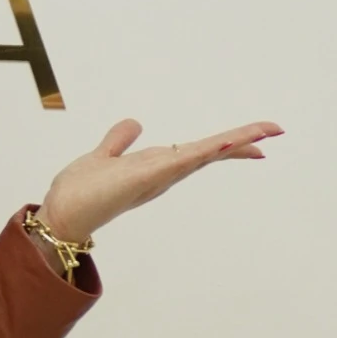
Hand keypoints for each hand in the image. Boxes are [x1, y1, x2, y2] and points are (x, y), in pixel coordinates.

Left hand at [39, 118, 282, 244]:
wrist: (61, 213)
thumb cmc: (80, 192)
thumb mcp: (103, 157)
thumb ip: (119, 141)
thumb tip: (135, 123)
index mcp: (156, 167)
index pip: (198, 151)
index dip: (226, 143)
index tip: (257, 138)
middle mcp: (162, 174)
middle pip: (208, 153)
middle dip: (241, 141)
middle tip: (275, 130)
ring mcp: (156, 176)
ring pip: (201, 155)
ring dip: (232, 143)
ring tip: (263, 131)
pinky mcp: (145, 178)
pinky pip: (179, 162)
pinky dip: (201, 153)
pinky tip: (221, 143)